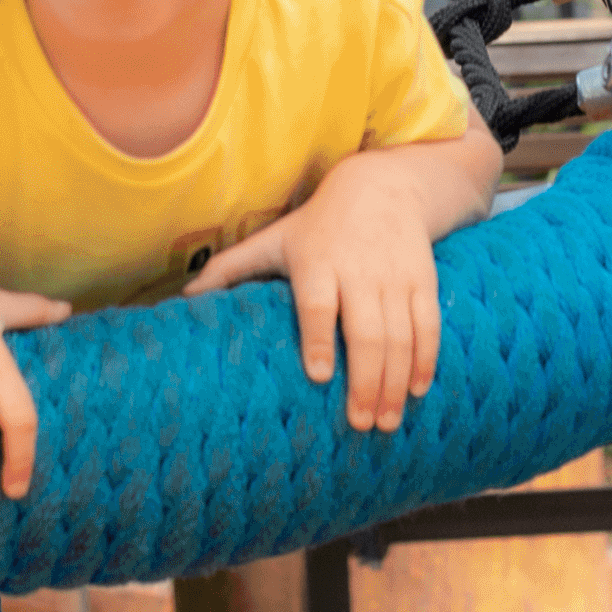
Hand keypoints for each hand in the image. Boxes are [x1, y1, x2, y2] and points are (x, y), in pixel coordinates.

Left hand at [183, 151, 443, 433]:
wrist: (382, 187)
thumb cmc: (316, 226)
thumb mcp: (273, 240)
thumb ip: (231, 270)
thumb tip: (183, 299)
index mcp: (316, 262)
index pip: (317, 304)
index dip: (319, 338)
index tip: (319, 375)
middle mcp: (358, 271)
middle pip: (366, 331)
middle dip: (366, 381)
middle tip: (361, 424)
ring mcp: (394, 277)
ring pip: (400, 336)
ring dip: (396, 382)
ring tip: (387, 422)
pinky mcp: (423, 281)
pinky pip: (428, 325)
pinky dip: (426, 361)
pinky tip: (418, 391)